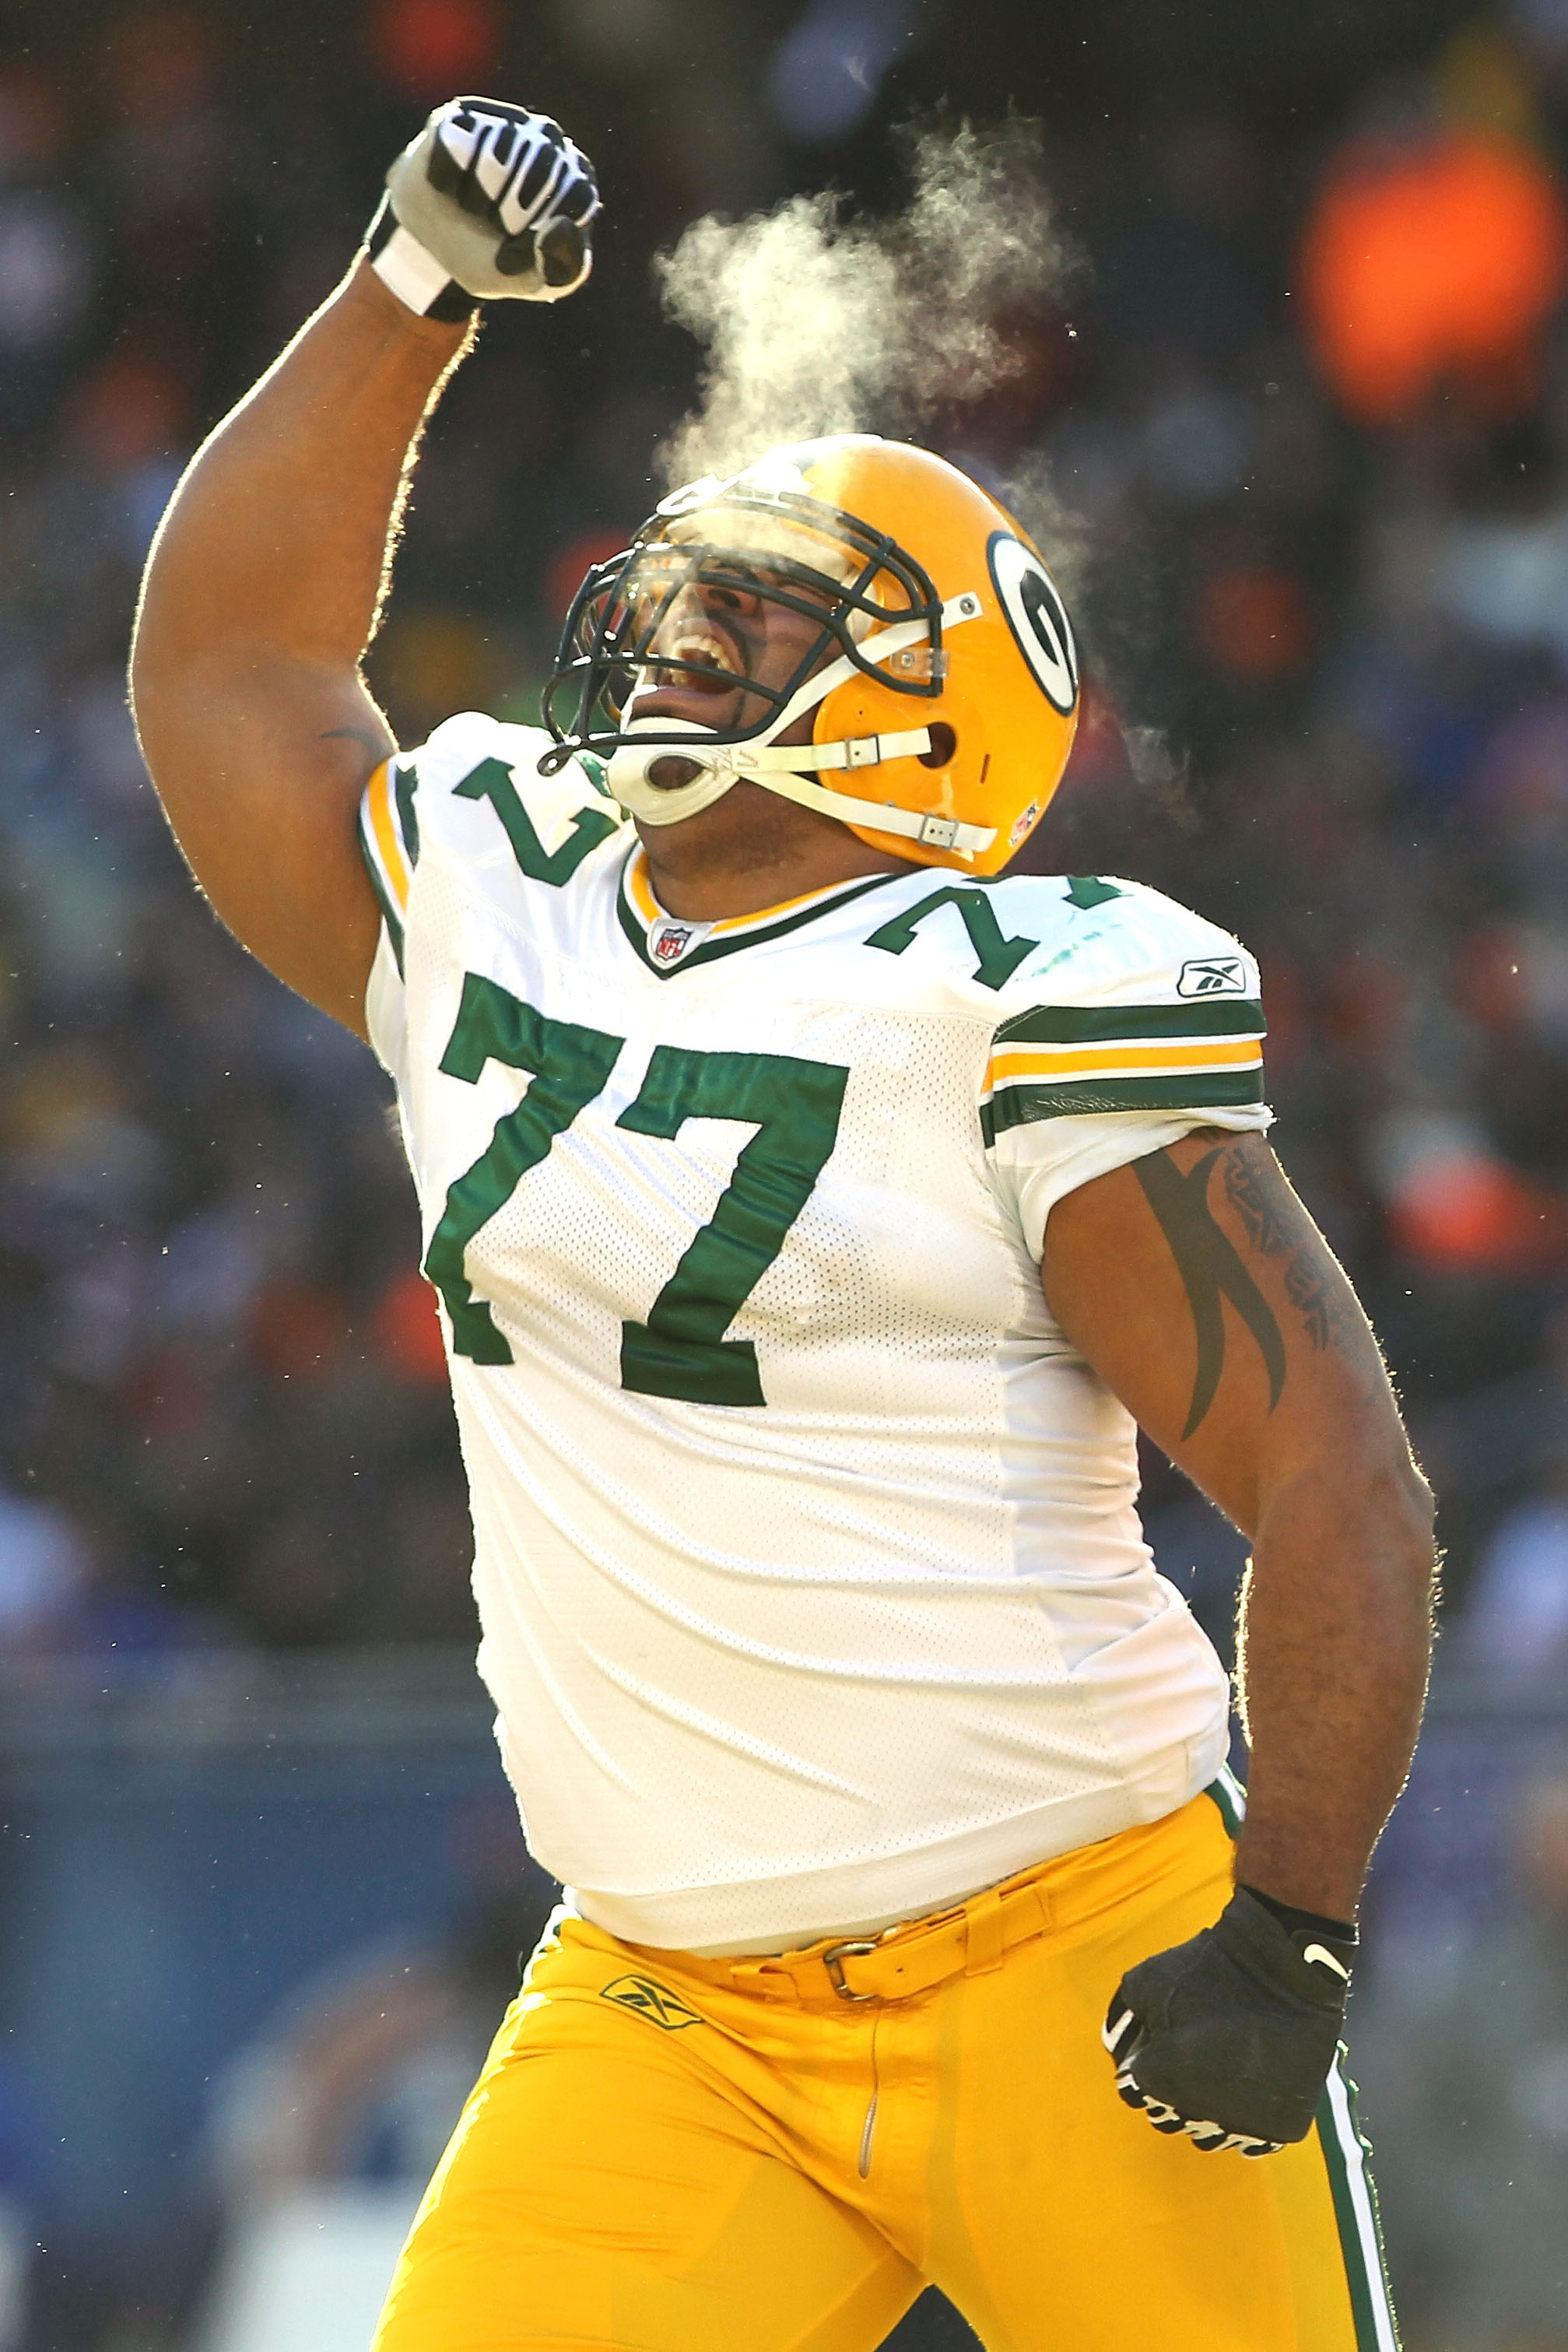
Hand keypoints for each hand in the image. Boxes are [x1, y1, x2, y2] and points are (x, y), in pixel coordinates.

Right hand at [367, 96, 599, 318]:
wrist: (433, 252)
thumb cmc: (491, 261)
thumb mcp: (531, 281)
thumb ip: (562, 267)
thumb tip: (562, 228)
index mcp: (576, 181)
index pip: (576, 194)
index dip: (540, 228)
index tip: (522, 243)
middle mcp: (549, 141)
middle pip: (539, 168)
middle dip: (508, 213)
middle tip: (494, 224)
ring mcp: (506, 121)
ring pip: (496, 153)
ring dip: (476, 197)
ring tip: (472, 205)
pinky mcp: (463, 114)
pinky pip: (456, 144)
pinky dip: (446, 178)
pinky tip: (449, 185)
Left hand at [1101, 1886, 1354, 2155]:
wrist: (1285, 1969)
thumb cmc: (1210, 1970)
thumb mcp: (1149, 1978)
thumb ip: (1124, 2016)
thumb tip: (1116, 2045)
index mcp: (1158, 2079)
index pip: (1134, 2091)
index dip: (1145, 2064)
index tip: (1161, 2044)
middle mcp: (1197, 2111)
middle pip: (1170, 2117)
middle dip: (1172, 2089)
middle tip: (1193, 2052)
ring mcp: (1241, 2124)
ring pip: (1209, 2135)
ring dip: (1207, 2109)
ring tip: (1221, 2069)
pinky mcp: (1280, 2128)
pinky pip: (1250, 2141)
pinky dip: (1245, 2120)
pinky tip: (1248, 2087)